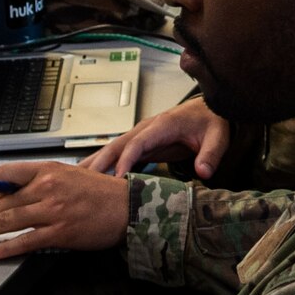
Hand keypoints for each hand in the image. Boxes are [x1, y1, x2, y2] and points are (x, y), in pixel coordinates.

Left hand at [0, 160, 129, 259]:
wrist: (128, 207)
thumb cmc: (103, 192)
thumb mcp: (71, 175)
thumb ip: (43, 182)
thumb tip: (14, 194)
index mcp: (49, 169)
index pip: (6, 173)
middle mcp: (47, 187)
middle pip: (1, 203)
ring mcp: (52, 210)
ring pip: (6, 221)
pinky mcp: (58, 232)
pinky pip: (23, 241)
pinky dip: (2, 249)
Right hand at [81, 98, 231, 180]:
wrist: (210, 112)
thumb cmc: (212, 121)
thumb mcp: (218, 137)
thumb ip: (211, 154)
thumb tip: (203, 172)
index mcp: (163, 125)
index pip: (138, 142)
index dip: (126, 159)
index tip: (116, 177)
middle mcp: (148, 128)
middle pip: (118, 145)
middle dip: (100, 162)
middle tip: (81, 182)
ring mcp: (143, 135)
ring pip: (114, 149)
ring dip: (96, 163)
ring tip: (76, 181)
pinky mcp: (142, 144)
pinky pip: (120, 154)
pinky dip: (104, 165)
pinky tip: (91, 178)